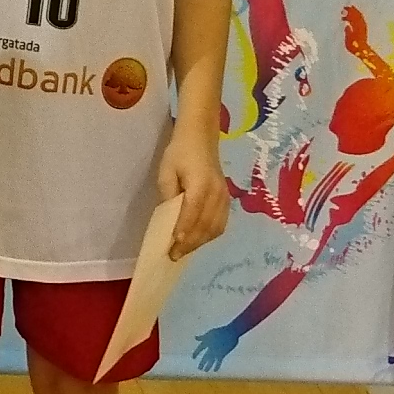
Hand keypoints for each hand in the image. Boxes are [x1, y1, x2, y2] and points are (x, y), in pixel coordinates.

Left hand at [158, 135, 228, 259]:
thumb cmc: (179, 153)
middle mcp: (216, 193)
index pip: (193, 213)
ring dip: (200, 242)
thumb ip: (168, 195)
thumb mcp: (166, 172)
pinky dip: (210, 234)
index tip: (174, 246)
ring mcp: (224, 196)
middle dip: (190, 243)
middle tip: (174, 255)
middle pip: (206, 225)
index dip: (184, 231)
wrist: (201, 137)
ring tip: (184, 251)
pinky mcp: (226, 198)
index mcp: (200, 185)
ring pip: (215, 227)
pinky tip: (199, 240)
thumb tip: (168, 219)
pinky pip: (221, 222)